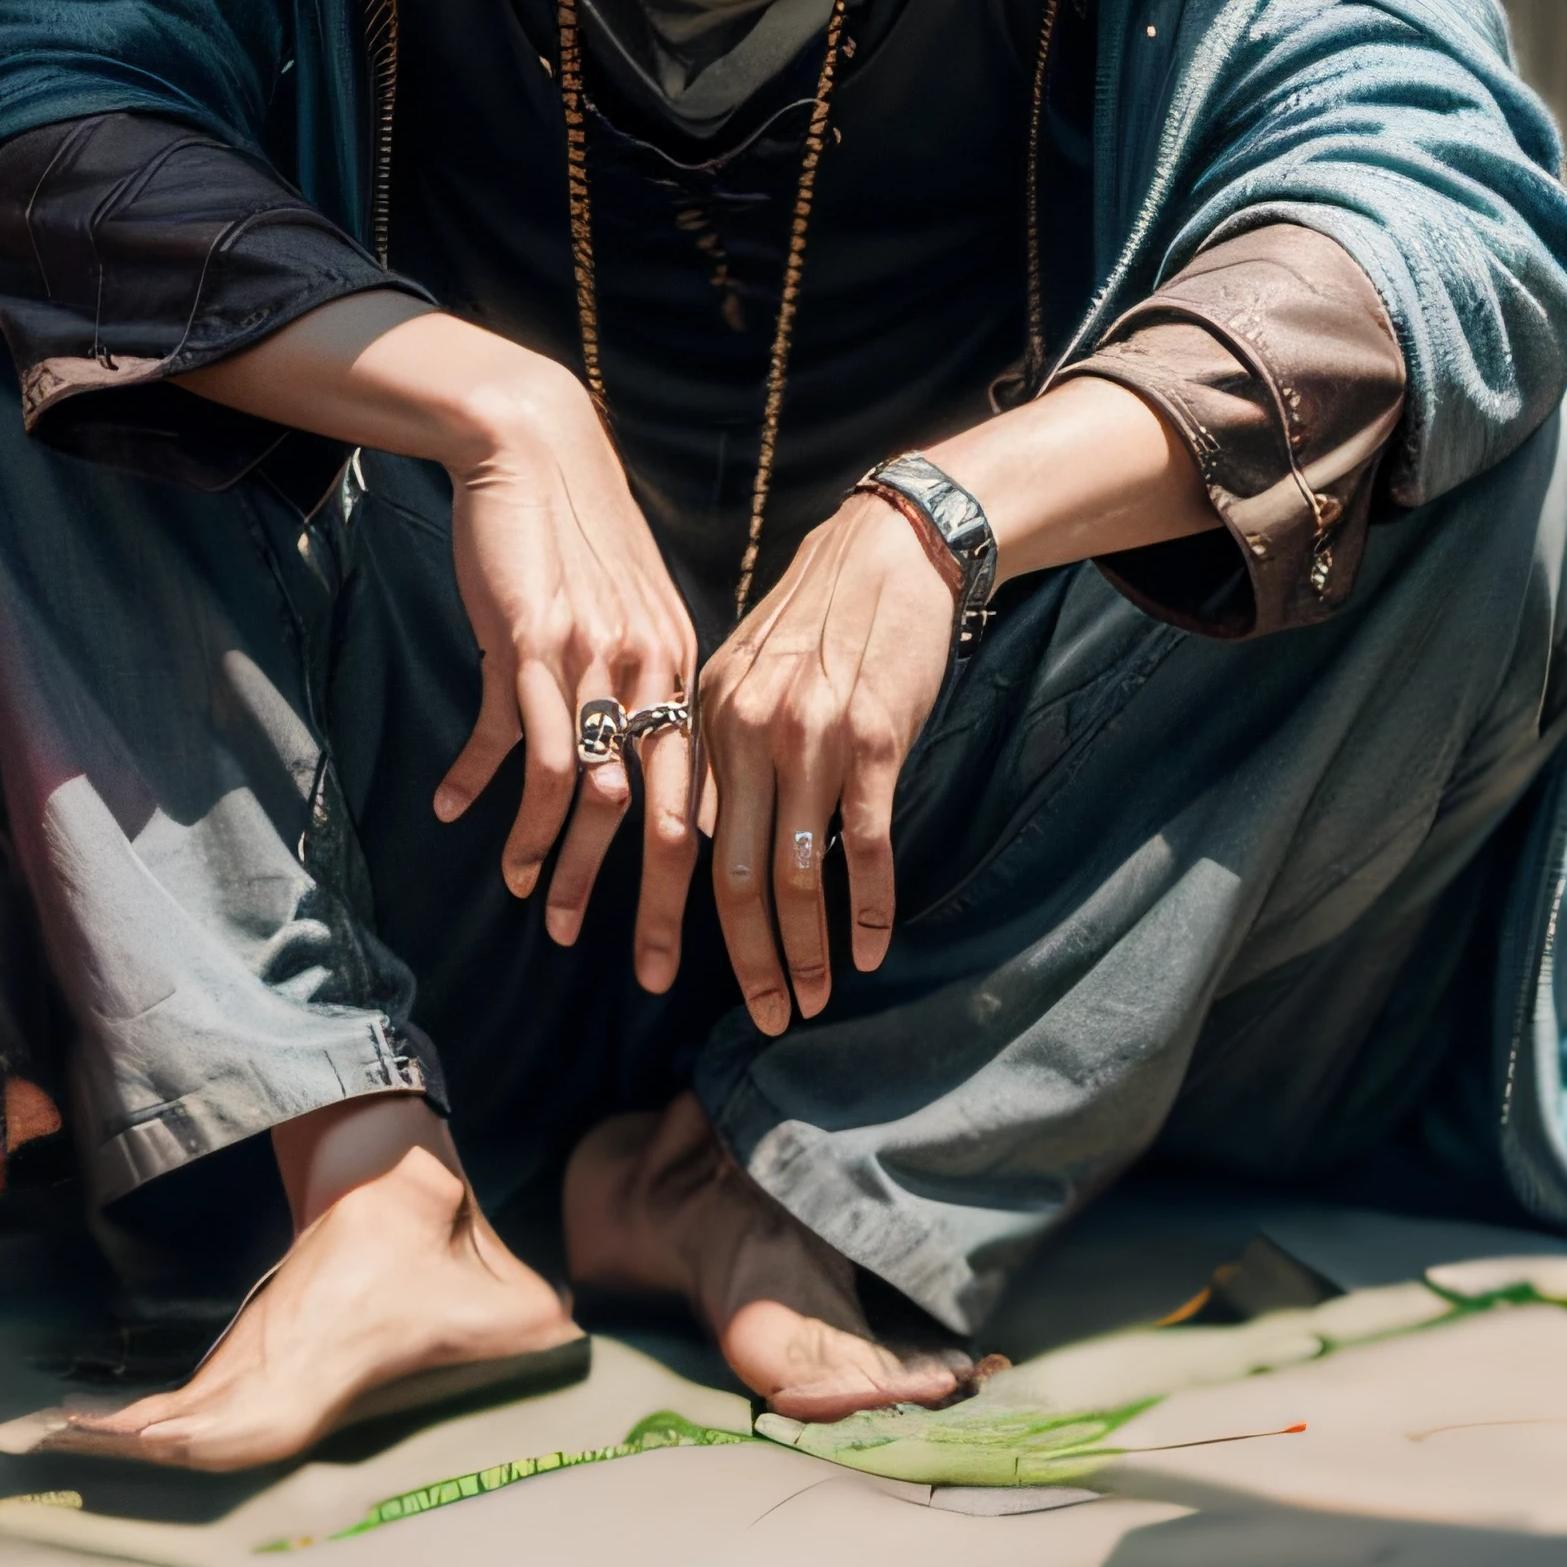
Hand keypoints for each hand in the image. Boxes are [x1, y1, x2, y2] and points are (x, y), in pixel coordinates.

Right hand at [427, 361, 702, 974]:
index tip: (705, 942)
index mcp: (685, 674)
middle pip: (665, 815)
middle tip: (650, 975)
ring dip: (557, 859)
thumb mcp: (626, 618)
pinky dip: (488, 784)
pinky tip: (459, 815)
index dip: (708, 876)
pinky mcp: (530, 644)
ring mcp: (592, 662)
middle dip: (659, 902)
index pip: (707, 796)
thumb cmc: (583, 542)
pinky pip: (515, 736)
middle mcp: (652, 675)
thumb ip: (632, 690)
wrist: (537, 452)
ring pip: (588, 791)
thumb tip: (624, 769)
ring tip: (534, 910)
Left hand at [696, 488, 955, 1031]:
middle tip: (763, 1017)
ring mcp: (811, 741)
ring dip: (804, 951)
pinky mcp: (873, 742)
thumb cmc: (826, 611)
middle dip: (747, 959)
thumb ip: (727, 742)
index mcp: (709, 721)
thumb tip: (715, 817)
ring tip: (809, 1001)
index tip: (674, 975)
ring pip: (796, 873)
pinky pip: (866, 844)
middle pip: (735, 875)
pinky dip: (866, 907)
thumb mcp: (749, 666)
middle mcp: (749, 736)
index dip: (676, 917)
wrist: (893, 548)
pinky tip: (866, 950)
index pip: (687, 839)